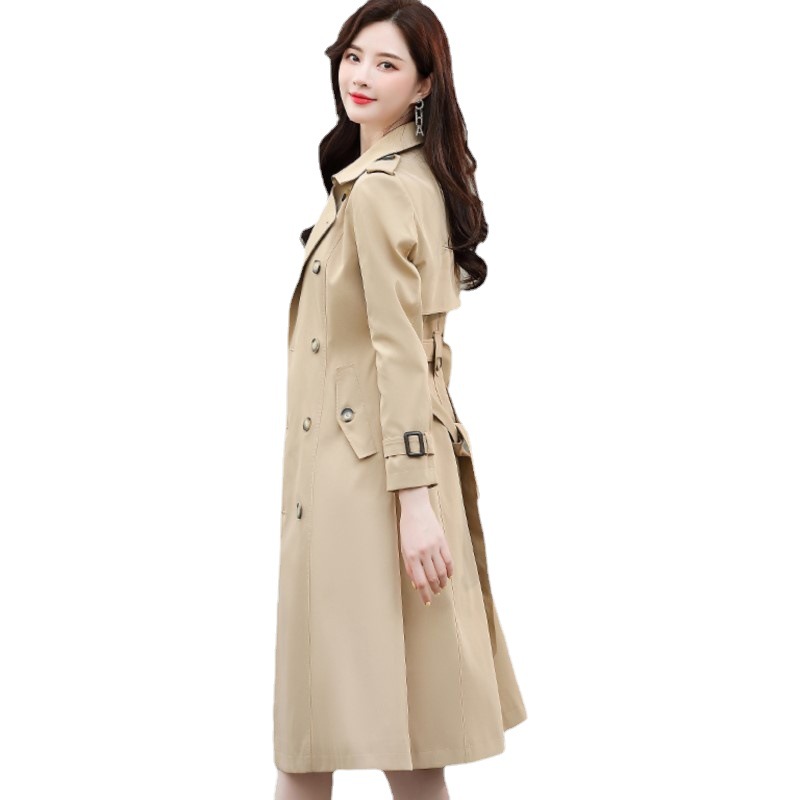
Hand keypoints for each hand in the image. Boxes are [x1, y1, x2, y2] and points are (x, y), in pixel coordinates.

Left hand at [397, 486, 453, 605]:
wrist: (416, 509)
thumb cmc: (407, 529)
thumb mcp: (403, 548)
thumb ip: (409, 566)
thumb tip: (416, 583)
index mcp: (411, 555)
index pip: (420, 581)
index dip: (424, 594)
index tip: (427, 602)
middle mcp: (423, 553)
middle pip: (432, 578)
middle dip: (434, 589)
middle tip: (435, 594)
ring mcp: (434, 547)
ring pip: (442, 571)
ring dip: (442, 582)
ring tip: (441, 587)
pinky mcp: (442, 541)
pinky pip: (448, 560)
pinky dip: (449, 570)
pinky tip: (448, 576)